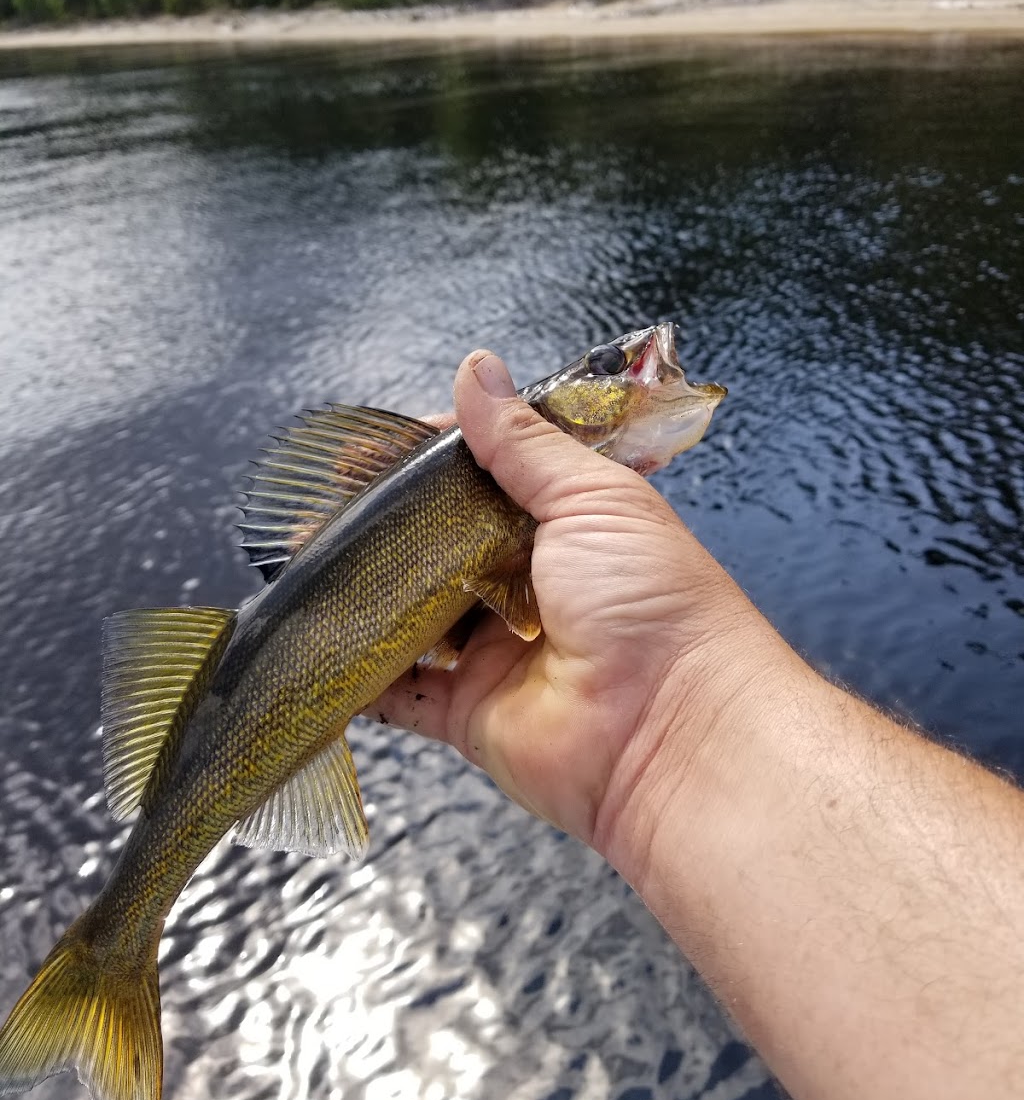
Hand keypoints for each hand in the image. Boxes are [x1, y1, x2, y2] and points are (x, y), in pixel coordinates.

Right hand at [368, 348, 773, 869]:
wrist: (673, 730)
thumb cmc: (652, 601)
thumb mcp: (592, 499)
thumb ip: (523, 441)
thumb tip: (476, 368)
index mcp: (564, 526)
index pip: (482, 477)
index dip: (427, 461)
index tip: (373, 446)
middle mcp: (527, 585)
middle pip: (437, 548)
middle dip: (381, 527)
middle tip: (318, 505)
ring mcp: (495, 652)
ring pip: (410, 616)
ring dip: (362, 593)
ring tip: (303, 560)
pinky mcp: (468, 713)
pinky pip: (400, 693)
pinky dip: (360, 677)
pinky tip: (317, 644)